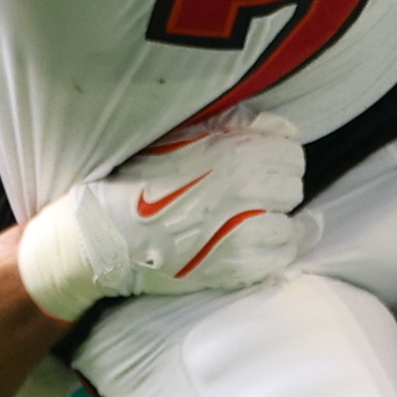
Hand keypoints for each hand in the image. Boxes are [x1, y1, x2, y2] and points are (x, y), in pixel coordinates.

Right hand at [13, 117, 307, 318]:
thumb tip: (280, 128)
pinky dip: (270, 255)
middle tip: (251, 195)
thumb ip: (234, 128)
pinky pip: (278, 260)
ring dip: (276, 224)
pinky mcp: (235, 268)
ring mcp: (243, 232)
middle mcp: (246, 190)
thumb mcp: (180, 137)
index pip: (291, 150)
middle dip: (276, 189)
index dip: (276, 157)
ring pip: (291, 226)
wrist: (104, 235)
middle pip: (292, 187)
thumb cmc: (136, 181)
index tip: (261, 165)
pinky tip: (249, 248)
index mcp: (234, 152)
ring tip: (251, 224)